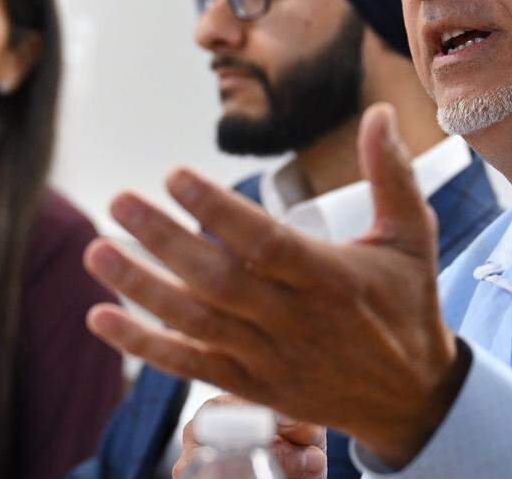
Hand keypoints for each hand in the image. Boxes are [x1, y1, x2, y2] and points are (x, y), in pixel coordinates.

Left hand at [84, 103, 468, 467]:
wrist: (414, 399)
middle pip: (218, 280)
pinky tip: (101, 318)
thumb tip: (380, 112)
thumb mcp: (413, 238)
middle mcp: (296, 320)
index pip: (265, 242)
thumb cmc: (409, 306)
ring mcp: (270, 358)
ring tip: (97, 251)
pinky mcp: (253, 387)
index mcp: (331, 278)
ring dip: (141, 287)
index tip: (175, 176)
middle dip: (164, 240)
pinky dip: (144, 345)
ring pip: (195, 322)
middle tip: (119, 201)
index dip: (218, 212)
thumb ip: (392, 175)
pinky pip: (190, 365)